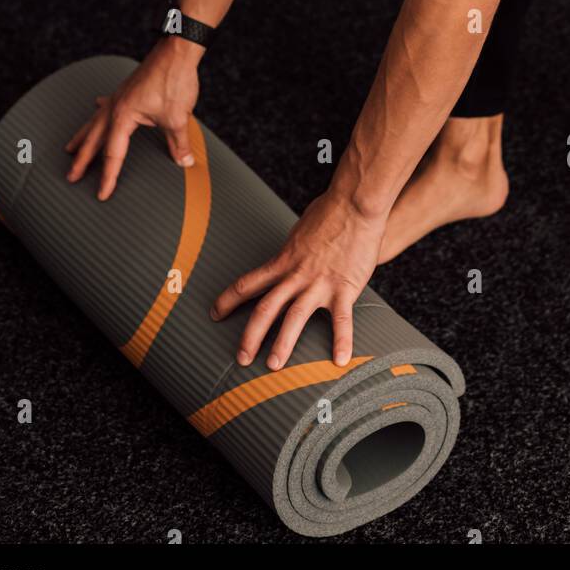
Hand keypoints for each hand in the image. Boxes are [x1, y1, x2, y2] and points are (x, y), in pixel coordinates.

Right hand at [65, 38, 200, 199]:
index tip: (102, 193)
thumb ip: (178, 144)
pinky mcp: (127, 90)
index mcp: (123, 116)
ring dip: (83, 136)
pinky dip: (100, 111)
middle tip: (70, 176)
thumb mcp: (177, 118)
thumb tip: (184, 163)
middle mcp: (115, 107)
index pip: (113, 154)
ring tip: (70, 148)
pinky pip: (107, 105)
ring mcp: (119, 97)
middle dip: (82, 160)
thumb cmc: (174, 80)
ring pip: (95, 121)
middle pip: (94, 139)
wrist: (177, 51)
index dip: (108, 176)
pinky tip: (96, 107)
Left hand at [211, 190, 385, 369]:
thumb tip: (291, 255)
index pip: (249, 283)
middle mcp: (296, 274)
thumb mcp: (300, 231)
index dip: (229, 300)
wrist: (355, 204)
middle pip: (266, 308)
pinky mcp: (344, 288)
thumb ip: (293, 250)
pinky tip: (340, 361)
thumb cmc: (330, 211)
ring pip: (294, 318)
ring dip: (282, 344)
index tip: (215, 313)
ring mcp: (319, 283)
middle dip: (251, 335)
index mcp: (284, 260)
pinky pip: (341, 320)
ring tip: (273, 366)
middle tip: (241, 357)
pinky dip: (341, 342)